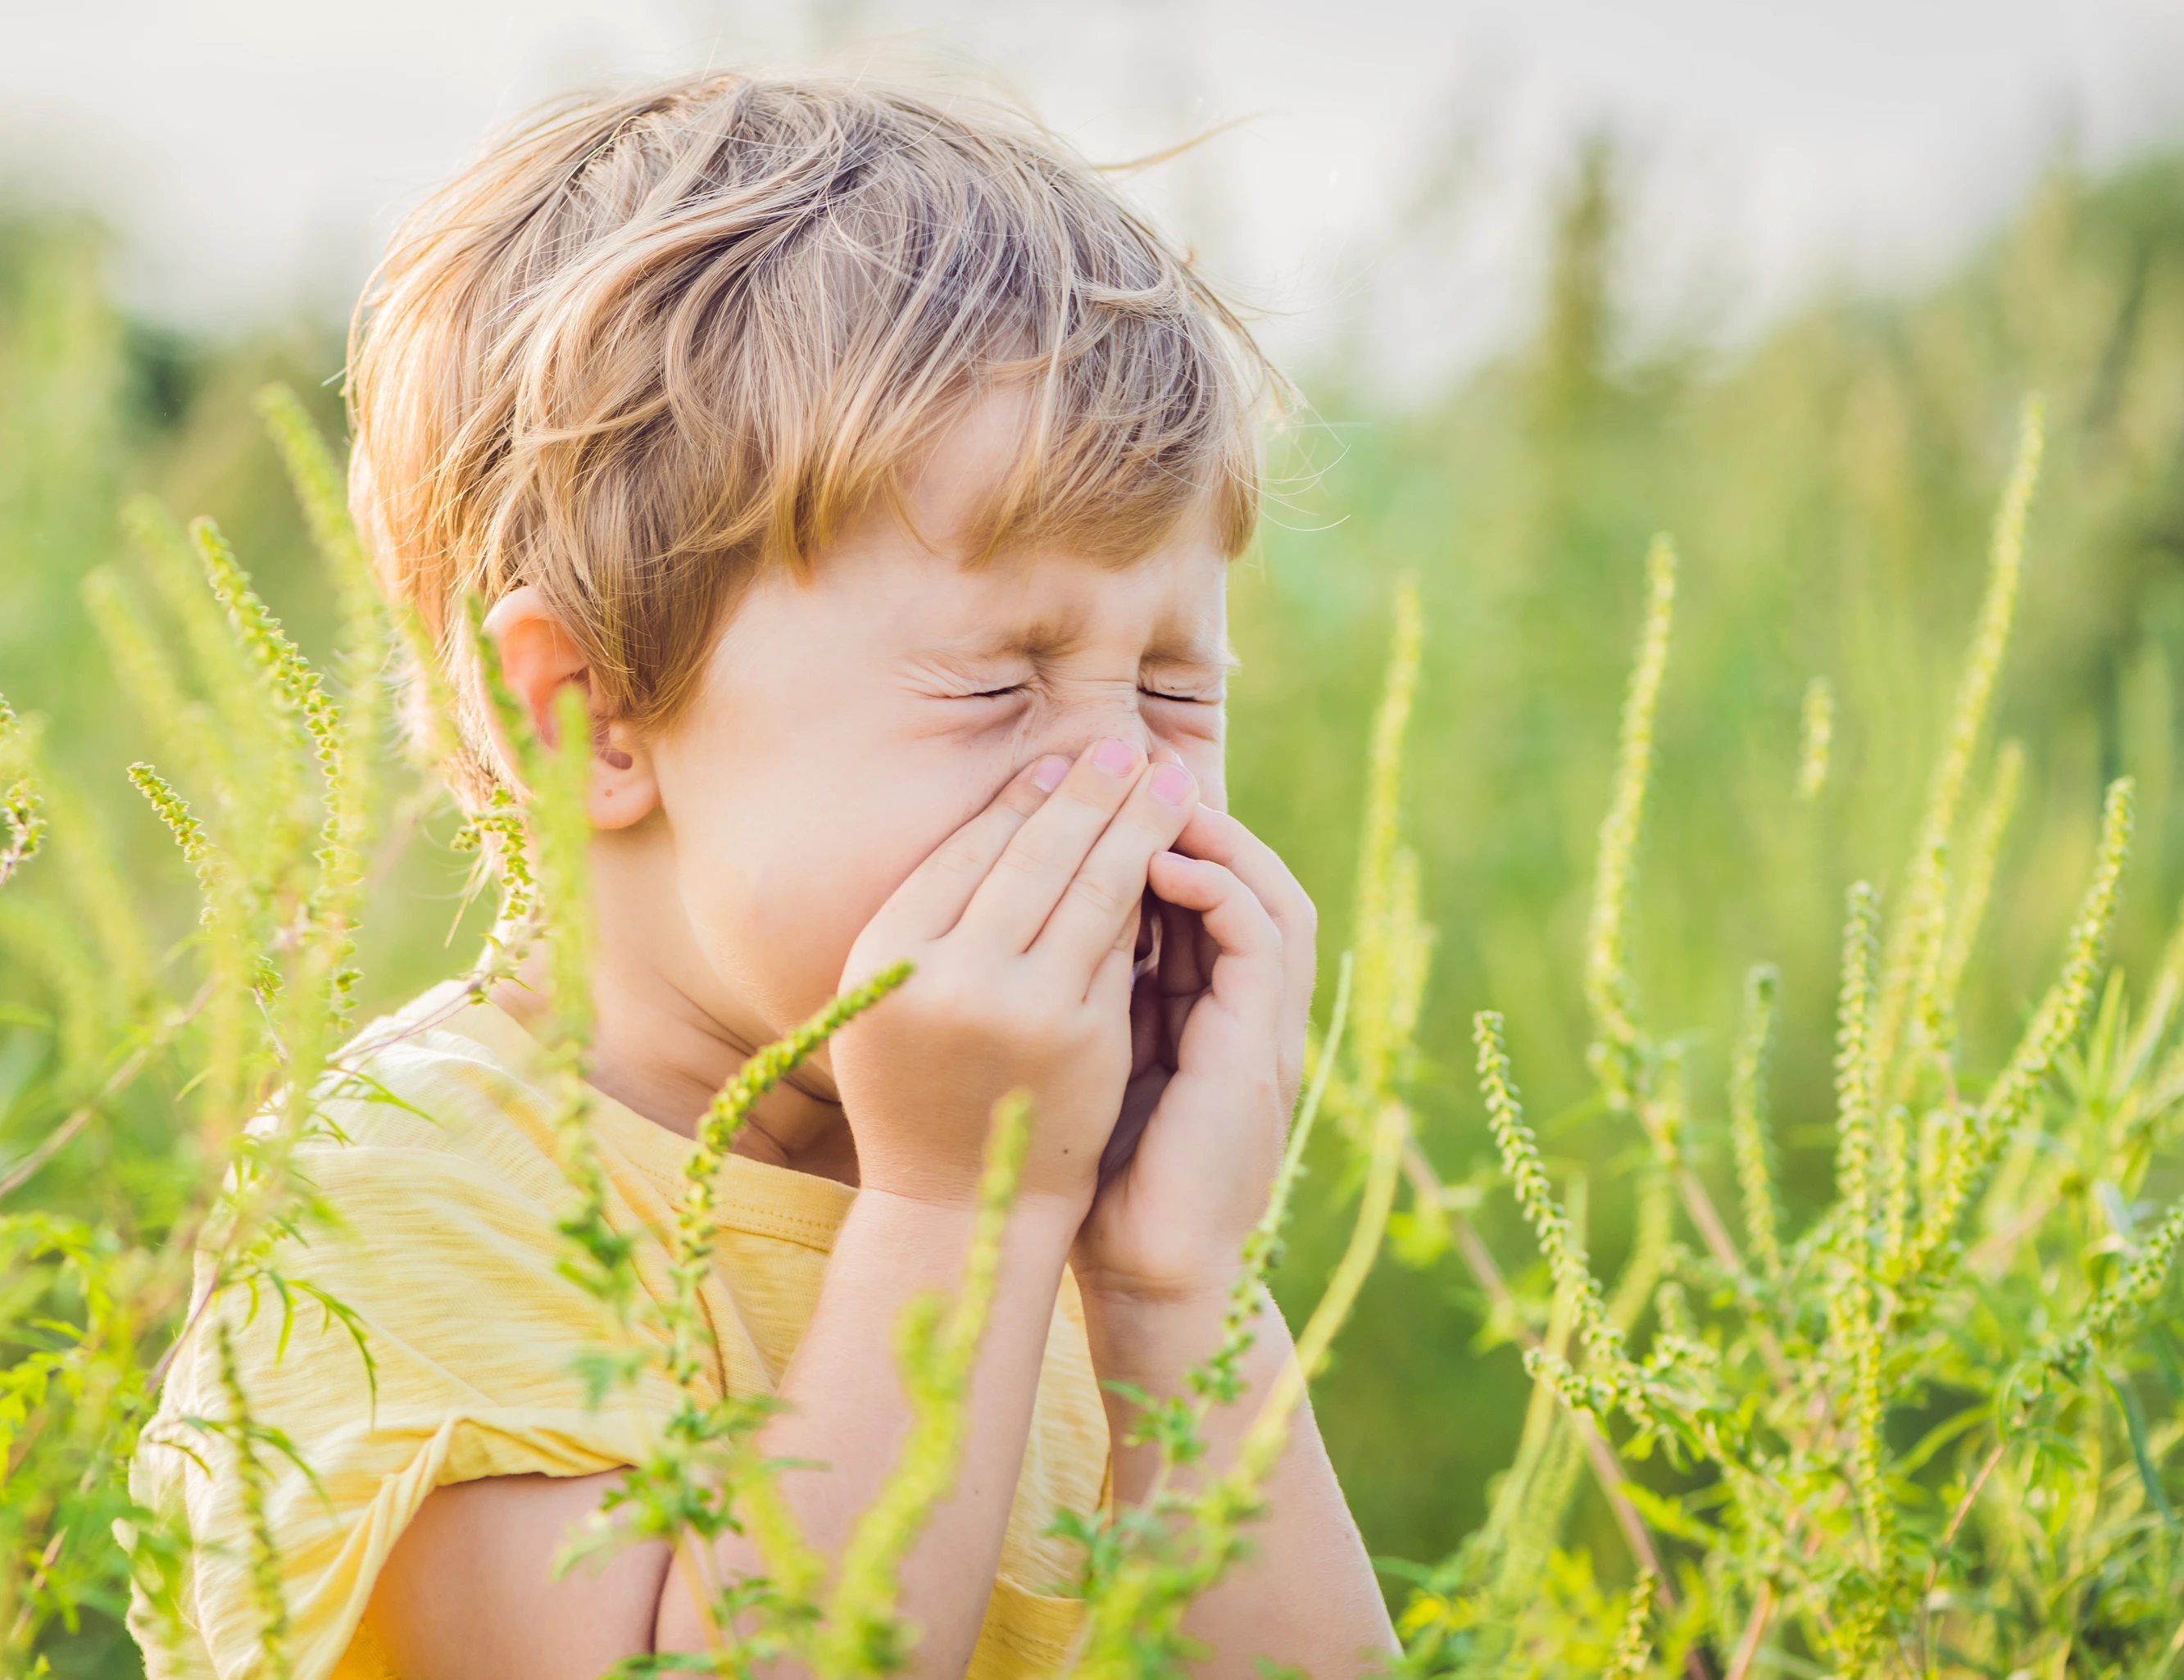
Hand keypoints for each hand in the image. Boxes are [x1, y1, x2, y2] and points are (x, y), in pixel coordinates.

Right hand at [831, 738, 1202, 1212]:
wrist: (955, 1205)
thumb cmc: (918, 1087)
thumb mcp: (891, 997)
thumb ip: (934, 919)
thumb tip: (1018, 808)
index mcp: (886, 953)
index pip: (969, 850)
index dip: (1023, 799)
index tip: (1061, 760)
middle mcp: (948, 974)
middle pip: (1035, 855)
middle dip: (1091, 791)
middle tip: (1128, 745)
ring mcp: (1022, 1007)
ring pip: (1092, 890)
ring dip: (1136, 825)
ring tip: (1166, 781)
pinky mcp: (1084, 1038)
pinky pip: (1122, 946)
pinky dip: (1148, 895)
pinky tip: (1170, 857)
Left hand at [1073, 807, 1316, 1302]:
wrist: (1148, 1275)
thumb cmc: (1099, 1178)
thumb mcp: (1087, 1062)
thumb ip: (1082, 996)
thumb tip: (1018, 922)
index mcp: (1208, 1012)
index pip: (1202, 894)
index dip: (1160, 836)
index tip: (1095, 792)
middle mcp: (1247, 1013)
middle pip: (1246, 878)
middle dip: (1191, 816)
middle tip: (1129, 764)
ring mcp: (1265, 1030)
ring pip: (1269, 894)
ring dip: (1216, 837)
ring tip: (1148, 797)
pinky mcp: (1263, 1051)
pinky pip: (1263, 940)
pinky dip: (1218, 890)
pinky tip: (1159, 865)